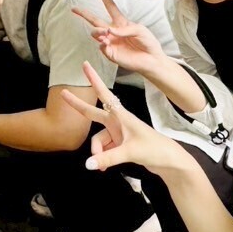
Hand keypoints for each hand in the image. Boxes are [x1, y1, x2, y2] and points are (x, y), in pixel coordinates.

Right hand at [60, 61, 193, 175]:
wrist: (169, 161)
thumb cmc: (154, 149)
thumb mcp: (130, 152)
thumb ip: (107, 158)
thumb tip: (88, 164)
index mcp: (121, 116)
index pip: (104, 93)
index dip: (94, 79)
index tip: (85, 64)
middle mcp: (118, 122)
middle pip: (93, 114)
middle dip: (78, 105)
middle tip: (63, 93)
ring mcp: (118, 133)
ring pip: (98, 140)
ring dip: (98, 152)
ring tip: (103, 166)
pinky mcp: (120, 144)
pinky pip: (104, 149)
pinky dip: (103, 158)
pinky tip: (105, 167)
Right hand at [72, 0, 164, 73]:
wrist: (152, 59)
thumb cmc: (148, 43)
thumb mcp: (140, 30)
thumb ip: (125, 29)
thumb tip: (109, 31)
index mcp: (121, 23)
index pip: (111, 8)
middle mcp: (113, 32)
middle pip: (95, 21)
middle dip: (84, 14)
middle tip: (75, 8)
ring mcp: (111, 43)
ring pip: (96, 34)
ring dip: (97, 31)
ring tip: (105, 33)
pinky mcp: (111, 54)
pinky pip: (102, 47)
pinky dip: (102, 44)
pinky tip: (106, 41)